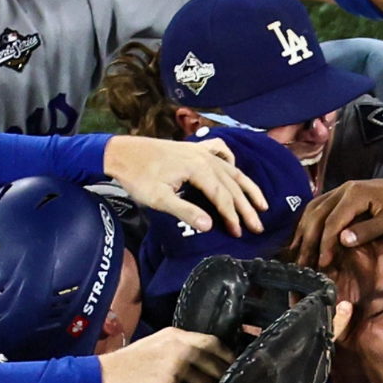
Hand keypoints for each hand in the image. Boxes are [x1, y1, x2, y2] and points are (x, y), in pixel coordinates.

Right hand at [97, 328, 233, 382]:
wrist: (105, 377)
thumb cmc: (129, 362)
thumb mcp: (155, 344)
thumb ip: (178, 347)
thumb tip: (201, 358)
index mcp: (176, 335)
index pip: (211, 342)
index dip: (226, 355)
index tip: (234, 365)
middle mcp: (179, 349)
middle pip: (212, 363)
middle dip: (224, 377)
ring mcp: (174, 368)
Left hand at [102, 134, 267, 236]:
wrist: (120, 152)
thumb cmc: (137, 177)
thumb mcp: (158, 199)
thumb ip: (185, 212)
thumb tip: (209, 226)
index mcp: (199, 168)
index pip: (223, 196)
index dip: (233, 216)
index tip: (239, 233)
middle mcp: (205, 157)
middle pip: (232, 185)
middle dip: (247, 207)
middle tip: (258, 226)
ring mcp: (200, 150)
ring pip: (232, 170)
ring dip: (247, 187)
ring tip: (262, 203)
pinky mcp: (193, 148)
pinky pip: (220, 152)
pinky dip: (230, 160)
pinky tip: (234, 168)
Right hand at [293, 177, 382, 269]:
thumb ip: (367, 230)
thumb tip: (342, 240)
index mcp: (354, 194)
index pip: (331, 222)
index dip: (324, 244)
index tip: (321, 264)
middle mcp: (343, 189)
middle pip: (316, 215)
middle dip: (307, 240)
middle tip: (301, 263)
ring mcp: (342, 190)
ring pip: (314, 209)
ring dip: (303, 231)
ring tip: (296, 252)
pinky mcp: (344, 194)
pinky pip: (319, 207)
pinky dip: (309, 222)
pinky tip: (305, 236)